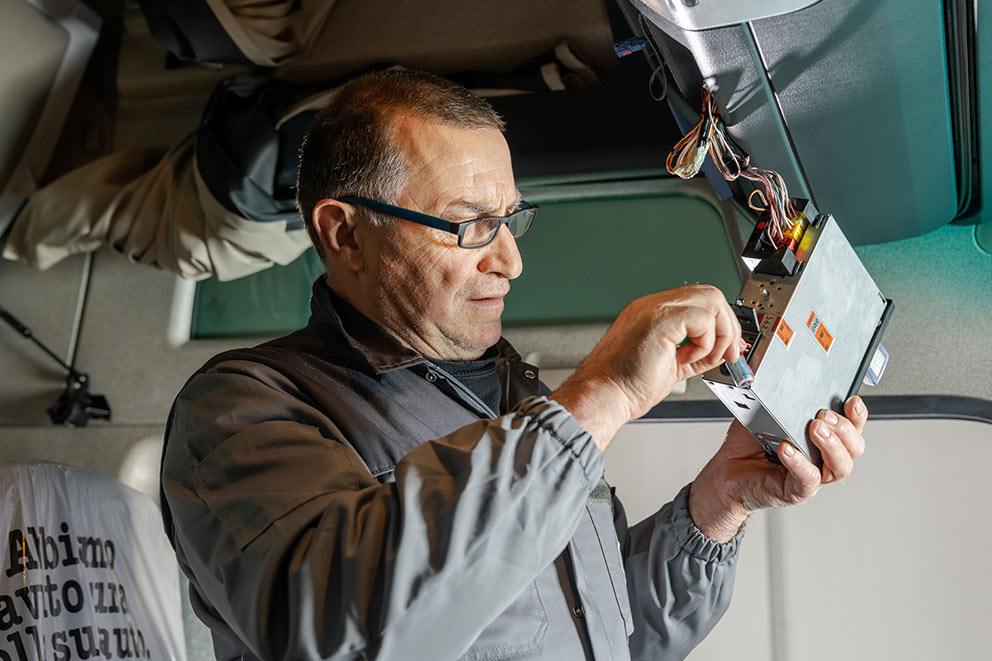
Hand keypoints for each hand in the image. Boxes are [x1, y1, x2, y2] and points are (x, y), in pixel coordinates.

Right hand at [552, 285, 743, 449]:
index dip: (720, 324)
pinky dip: (706, 341)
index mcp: (651, 314)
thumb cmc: (623, 386)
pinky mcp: (659, 319)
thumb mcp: (670, 366)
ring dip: (718, 333)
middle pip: (709, 294)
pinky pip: (703, 317)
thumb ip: (693, 353)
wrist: (601, 395)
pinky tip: (686, 358)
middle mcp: (651, 306)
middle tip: (729, 353)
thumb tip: (720, 352)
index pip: (699, 302)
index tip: (728, 349)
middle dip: (727, 326)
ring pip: (711, 300)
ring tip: (703, 358)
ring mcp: (653, 309)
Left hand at [689, 395, 868, 541]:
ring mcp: (812, 476)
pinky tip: (787, 449)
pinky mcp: (795, 491)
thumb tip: (783, 379)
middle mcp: (823, 458)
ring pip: (840, 467)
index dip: (857, 415)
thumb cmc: (750, 443)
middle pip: (854, 448)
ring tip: (814, 430)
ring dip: (831, 445)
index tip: (852, 400)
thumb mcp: (765, 413)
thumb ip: (779, 398)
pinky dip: (799, 463)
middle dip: (844, 429)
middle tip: (824, 416)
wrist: (728, 471)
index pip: (852, 427)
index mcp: (822, 437)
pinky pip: (807, 480)